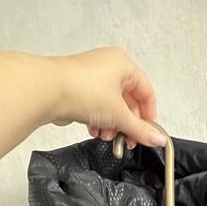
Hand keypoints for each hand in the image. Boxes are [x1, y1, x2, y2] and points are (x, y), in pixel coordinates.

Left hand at [48, 46, 165, 148]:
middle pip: (128, 100)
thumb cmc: (83, 91)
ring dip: (112, 125)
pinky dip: (98, 120)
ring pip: (110, 105)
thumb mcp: (119, 115)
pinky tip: (94, 131)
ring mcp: (91, 76)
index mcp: (123, 64)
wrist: (48, 91)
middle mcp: (108, 66)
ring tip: (107, 137)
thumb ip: (140, 129)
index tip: (147, 133)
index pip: (146, 91)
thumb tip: (158, 139)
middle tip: (126, 141)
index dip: (149, 115)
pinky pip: (95, 106)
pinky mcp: (78, 88)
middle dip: (127, 124)